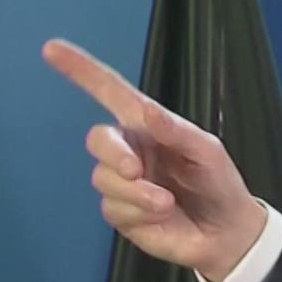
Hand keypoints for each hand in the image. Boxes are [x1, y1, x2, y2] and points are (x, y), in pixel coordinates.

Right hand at [42, 38, 266, 281]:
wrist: (229, 232)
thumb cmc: (219, 183)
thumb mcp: (207, 152)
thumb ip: (177, 131)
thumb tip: (146, 110)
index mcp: (147, 127)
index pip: (111, 94)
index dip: (82, 72)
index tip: (52, 49)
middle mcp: (129, 151)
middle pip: (98, 140)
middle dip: (114, 154)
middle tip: (136, 170)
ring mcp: (122, 183)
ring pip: (104, 178)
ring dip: (136, 192)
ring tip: (167, 201)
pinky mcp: (121, 213)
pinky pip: (114, 207)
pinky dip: (140, 211)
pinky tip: (163, 214)